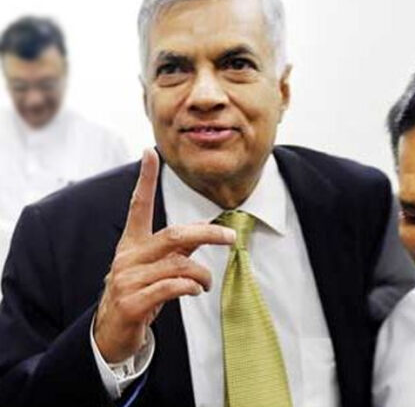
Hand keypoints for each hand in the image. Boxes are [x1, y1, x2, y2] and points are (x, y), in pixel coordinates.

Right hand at [94, 149, 235, 362]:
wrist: (109, 334)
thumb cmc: (138, 294)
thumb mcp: (156, 267)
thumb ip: (178, 248)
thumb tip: (205, 229)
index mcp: (131, 244)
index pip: (138, 205)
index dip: (144, 179)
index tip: (150, 152)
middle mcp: (127, 257)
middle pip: (174, 234)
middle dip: (208, 233)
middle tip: (232, 236)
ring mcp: (127, 280)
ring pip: (179, 264)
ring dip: (203, 274)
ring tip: (207, 283)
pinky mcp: (131, 303)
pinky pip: (171, 287)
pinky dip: (190, 287)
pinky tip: (195, 291)